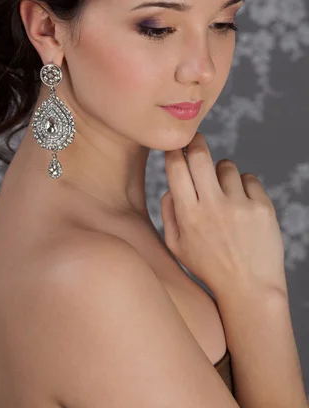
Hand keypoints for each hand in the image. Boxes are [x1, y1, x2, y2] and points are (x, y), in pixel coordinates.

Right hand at [160, 132, 286, 298]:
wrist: (250, 290)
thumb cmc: (210, 268)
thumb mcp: (177, 247)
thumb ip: (168, 215)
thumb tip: (170, 186)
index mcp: (188, 215)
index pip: (176, 168)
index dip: (173, 152)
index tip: (175, 147)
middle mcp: (212, 207)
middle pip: (200, 155)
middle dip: (196, 142)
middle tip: (195, 139)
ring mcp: (239, 206)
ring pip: (227, 166)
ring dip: (222, 172)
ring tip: (224, 192)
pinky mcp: (262, 208)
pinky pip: (249, 179)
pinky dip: (244, 186)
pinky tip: (242, 205)